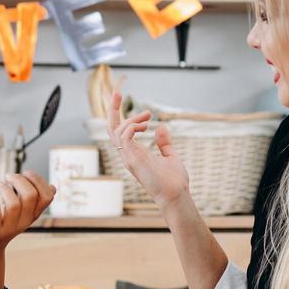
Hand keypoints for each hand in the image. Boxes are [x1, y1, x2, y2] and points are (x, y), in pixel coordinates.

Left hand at [0, 170, 55, 252]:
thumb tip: (53, 188)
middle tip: (8, 176)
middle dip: (19, 180)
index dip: (38, 180)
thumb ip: (35, 200)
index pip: (47, 196)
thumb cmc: (4, 222)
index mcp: (33, 215)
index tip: (26, 173)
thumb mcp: (22, 212)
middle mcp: (24, 222)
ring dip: (5, 188)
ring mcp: (8, 227)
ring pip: (13, 204)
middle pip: (30, 196)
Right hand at [106, 91, 190, 208]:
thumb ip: (164, 143)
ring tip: (148, 116)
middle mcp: (128, 154)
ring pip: (117, 131)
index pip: (120, 131)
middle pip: (111, 128)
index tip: (122, 99)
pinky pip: (124, 137)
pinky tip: (146, 125)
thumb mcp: (170, 156)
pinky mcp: (133, 159)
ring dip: (130, 118)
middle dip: (112, 109)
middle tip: (117, 92)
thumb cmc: (174, 181)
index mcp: (134, 153)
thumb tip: (160, 127)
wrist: (176, 196)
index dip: (118, 114)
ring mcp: (129, 157)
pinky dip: (131, 127)